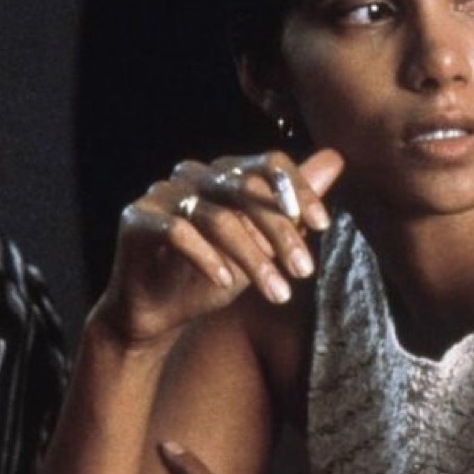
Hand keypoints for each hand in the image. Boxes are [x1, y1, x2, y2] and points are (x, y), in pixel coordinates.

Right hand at [91, 148, 344, 348]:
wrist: (159, 313)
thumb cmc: (215, 274)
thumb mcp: (264, 245)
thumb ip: (294, 206)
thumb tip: (335, 160)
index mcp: (226, 173)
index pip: (269, 163)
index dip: (299, 190)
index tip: (325, 225)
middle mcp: (194, 174)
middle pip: (247, 189)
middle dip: (282, 232)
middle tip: (304, 271)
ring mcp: (163, 193)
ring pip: (218, 217)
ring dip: (253, 258)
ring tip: (276, 293)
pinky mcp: (137, 219)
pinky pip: (178, 232)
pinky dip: (208, 258)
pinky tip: (227, 283)